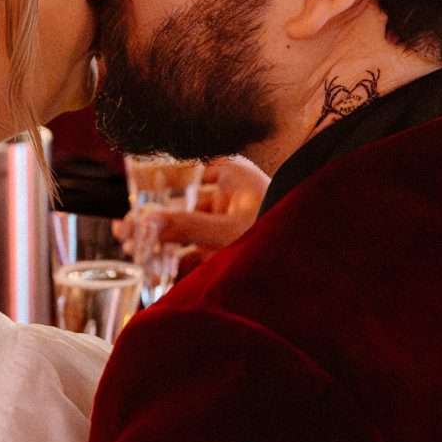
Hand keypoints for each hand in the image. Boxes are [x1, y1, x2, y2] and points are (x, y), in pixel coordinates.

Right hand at [116, 157, 268, 262]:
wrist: (317, 269)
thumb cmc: (279, 234)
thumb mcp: (227, 230)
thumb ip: (184, 226)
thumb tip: (142, 222)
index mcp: (232, 174)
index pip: (183, 172)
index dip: (153, 185)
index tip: (130, 200)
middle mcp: (230, 193)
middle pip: (180, 203)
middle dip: (150, 220)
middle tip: (124, 232)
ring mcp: (230, 220)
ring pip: (186, 228)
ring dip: (159, 241)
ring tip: (130, 250)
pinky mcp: (231, 246)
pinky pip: (198, 249)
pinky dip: (177, 259)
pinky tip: (154, 268)